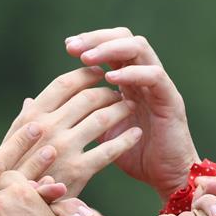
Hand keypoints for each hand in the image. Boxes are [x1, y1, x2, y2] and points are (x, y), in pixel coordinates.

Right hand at [5, 66, 141, 197]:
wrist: (17, 208)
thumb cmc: (14, 172)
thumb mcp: (12, 143)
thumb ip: (25, 121)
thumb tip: (30, 101)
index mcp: (32, 116)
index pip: (64, 84)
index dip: (86, 74)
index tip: (100, 72)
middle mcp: (47, 127)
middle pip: (87, 97)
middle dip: (107, 91)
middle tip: (120, 92)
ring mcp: (63, 148)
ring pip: (101, 119)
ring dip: (120, 109)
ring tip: (130, 108)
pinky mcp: (78, 170)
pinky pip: (109, 150)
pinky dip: (126, 139)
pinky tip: (136, 134)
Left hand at [66, 28, 198, 199]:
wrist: (165, 178)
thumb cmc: (135, 157)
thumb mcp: (101, 132)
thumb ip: (83, 114)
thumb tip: (44, 105)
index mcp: (130, 81)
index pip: (112, 46)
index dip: (90, 42)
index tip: (67, 46)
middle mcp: (146, 77)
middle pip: (125, 37)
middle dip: (97, 39)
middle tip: (74, 47)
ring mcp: (159, 86)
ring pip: (140, 48)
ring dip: (112, 49)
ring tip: (88, 59)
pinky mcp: (171, 100)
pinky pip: (154, 76)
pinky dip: (132, 73)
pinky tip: (112, 79)